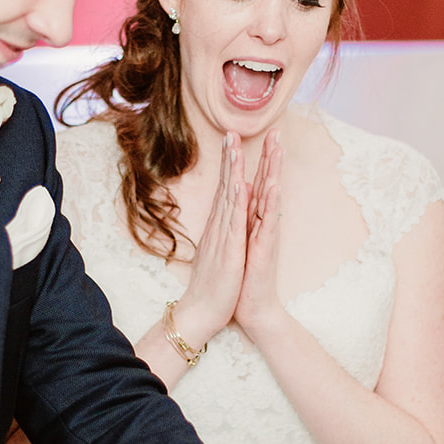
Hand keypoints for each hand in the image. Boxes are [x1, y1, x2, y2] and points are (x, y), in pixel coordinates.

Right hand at [172, 133, 248, 350]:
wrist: (201, 313)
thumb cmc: (212, 286)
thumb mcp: (217, 253)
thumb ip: (220, 233)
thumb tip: (222, 218)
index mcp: (219, 227)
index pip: (225, 189)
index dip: (229, 164)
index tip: (231, 141)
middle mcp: (219, 227)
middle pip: (226, 185)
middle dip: (230, 158)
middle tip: (231, 130)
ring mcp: (223, 237)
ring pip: (230, 198)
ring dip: (234, 171)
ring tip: (236, 147)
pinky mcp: (230, 251)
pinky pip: (236, 223)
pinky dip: (240, 203)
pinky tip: (243, 186)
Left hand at [235, 129, 282, 339]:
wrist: (250, 308)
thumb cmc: (242, 277)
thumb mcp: (237, 243)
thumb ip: (240, 219)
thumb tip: (239, 199)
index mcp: (250, 220)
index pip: (252, 183)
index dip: (251, 160)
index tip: (248, 138)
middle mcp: (260, 223)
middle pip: (266, 183)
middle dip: (270, 157)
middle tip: (275, 131)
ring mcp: (265, 234)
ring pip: (270, 196)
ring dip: (274, 171)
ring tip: (277, 148)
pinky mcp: (265, 248)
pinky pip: (269, 221)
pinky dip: (271, 202)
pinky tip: (274, 185)